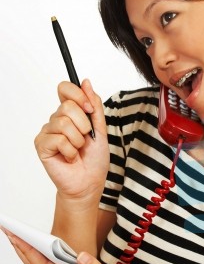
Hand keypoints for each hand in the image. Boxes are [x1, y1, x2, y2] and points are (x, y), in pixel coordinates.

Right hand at [34, 79, 108, 200]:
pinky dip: (70, 151)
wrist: (89, 182)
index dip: (78, 95)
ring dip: (78, 140)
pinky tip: (69, 157)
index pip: (65, 88)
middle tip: (85, 139)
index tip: (89, 109)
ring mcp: (48, 132)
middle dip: (83, 125)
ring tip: (77, 150)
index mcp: (70, 113)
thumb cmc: (95, 159)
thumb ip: (94, 106)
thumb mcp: (101, 128)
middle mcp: (57, 119)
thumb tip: (86, 82)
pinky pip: (58, 139)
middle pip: (67, 106)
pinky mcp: (42, 145)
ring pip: (64, 123)